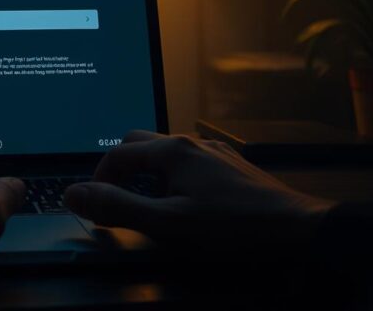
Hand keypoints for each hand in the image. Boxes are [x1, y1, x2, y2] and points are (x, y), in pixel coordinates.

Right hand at [64, 131, 334, 254]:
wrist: (299, 231)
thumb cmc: (231, 229)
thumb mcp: (167, 224)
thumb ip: (118, 208)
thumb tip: (73, 194)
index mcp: (172, 151)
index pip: (118, 153)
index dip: (98, 178)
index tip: (94, 203)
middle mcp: (192, 142)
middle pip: (142, 142)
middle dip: (122, 167)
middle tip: (118, 200)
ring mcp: (216, 152)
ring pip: (168, 152)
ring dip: (150, 173)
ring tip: (150, 205)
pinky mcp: (234, 166)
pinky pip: (192, 162)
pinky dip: (176, 177)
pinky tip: (188, 203)